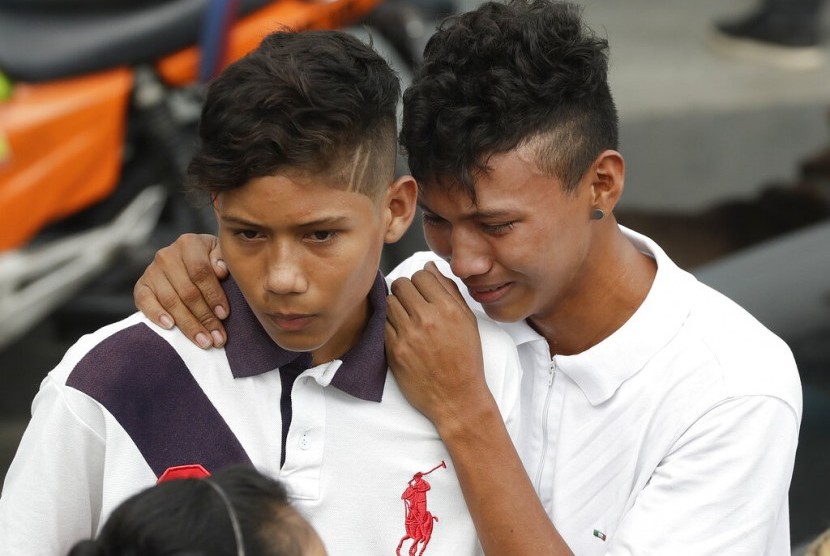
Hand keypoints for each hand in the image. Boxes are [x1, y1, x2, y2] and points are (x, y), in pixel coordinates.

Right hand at [133, 233, 228, 347]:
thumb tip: (221, 270)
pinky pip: (145, 301)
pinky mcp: (141, 286)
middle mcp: (167, 255)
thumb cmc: (211, 260)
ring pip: (171, 301)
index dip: (213, 295)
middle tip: (218, 338)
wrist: (187, 260)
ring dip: (188, 324)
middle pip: (187, 291)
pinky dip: (156, 314)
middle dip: (205, 317)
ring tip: (204, 341)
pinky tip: (170, 327)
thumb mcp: (221, 254)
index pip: (201, 272)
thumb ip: (223, 258)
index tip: (224, 315)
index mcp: (189, 243)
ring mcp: (152, 270)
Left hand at [386, 262, 495, 433]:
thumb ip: (449, 291)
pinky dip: (390, 324)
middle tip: (412, 303)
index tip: (423, 292)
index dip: (421, 281)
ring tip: (406, 318)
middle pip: (401, 284)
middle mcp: (427, 319)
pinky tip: (401, 333)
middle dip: (405, 290)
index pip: (421, 275)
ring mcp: (408, 335)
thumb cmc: (466, 360)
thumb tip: (429, 267)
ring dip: (396, 306)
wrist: (457, 397)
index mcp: (448, 309)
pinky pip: (383, 323)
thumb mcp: (468, 322)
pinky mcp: (394, 350)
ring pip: (389, 302)